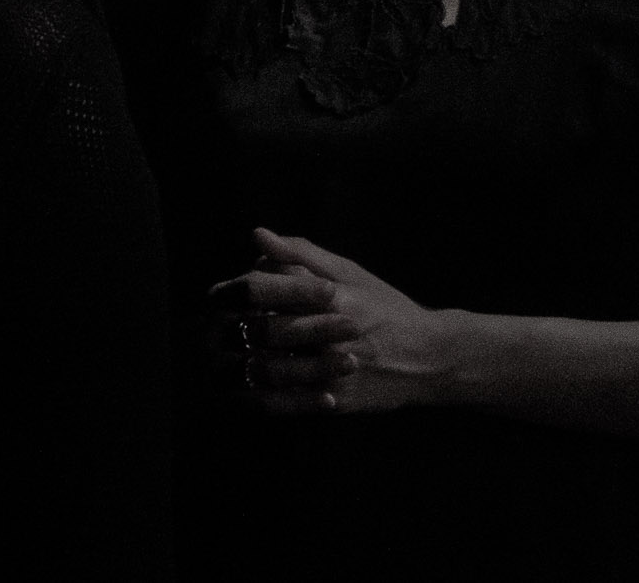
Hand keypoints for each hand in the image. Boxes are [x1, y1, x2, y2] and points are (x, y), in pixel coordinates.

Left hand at [211, 228, 447, 415]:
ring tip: (217, 360)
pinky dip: (255, 398)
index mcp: (334, 295)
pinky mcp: (336, 401)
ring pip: (270, 369)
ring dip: (237, 365)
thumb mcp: (349, 273)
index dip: (235, 290)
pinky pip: (285, 403)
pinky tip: (240, 390)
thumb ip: (301, 254)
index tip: (217, 295)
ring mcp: (334, 369)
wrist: (429, 356)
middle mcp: (333, 332)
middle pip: (265, 329)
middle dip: (231, 329)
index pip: (271, 287)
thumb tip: (257, 235)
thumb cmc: (386, 308)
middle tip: (208, 329)